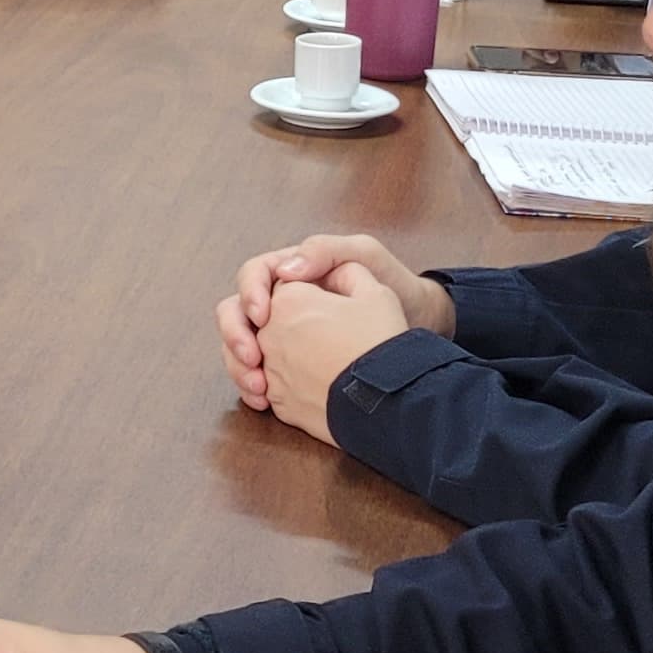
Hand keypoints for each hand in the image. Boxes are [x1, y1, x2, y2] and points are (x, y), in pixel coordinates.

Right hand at [217, 230, 450, 408]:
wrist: (417, 323)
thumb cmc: (393, 282)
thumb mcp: (363, 256)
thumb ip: (324, 252)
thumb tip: (285, 270)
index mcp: (293, 272)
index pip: (254, 275)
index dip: (250, 294)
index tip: (263, 317)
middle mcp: (281, 303)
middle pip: (235, 313)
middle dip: (235, 336)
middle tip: (253, 358)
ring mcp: (281, 335)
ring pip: (239, 346)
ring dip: (238, 367)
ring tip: (259, 388)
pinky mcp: (287, 365)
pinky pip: (256, 373)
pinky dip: (252, 387)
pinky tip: (263, 400)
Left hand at [258, 274, 413, 443]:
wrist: (387, 400)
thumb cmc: (381, 342)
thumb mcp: (374, 291)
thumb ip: (346, 272)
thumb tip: (334, 274)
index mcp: (287, 299)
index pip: (287, 287)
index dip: (311, 295)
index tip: (331, 306)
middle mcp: (268, 333)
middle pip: (272, 320)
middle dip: (295, 324)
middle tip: (327, 335)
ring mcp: (270, 370)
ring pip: (269, 355)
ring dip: (291, 355)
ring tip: (327, 361)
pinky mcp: (278, 402)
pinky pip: (276, 387)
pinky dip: (292, 384)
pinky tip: (316, 384)